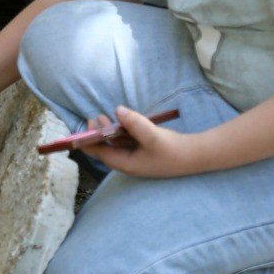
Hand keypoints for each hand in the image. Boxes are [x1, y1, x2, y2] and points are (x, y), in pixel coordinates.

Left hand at [80, 107, 202, 178]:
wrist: (197, 155)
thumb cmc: (173, 150)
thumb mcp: (152, 136)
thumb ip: (134, 123)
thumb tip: (117, 110)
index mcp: (127, 164)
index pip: (100, 154)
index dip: (87, 143)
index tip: (76, 133)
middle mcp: (129, 162)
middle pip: (106, 149)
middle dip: (96, 135)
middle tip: (91, 118)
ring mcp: (137, 157)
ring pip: (116, 144)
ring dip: (108, 131)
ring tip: (101, 116)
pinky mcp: (144, 150)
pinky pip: (126, 141)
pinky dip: (120, 131)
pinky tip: (120, 120)